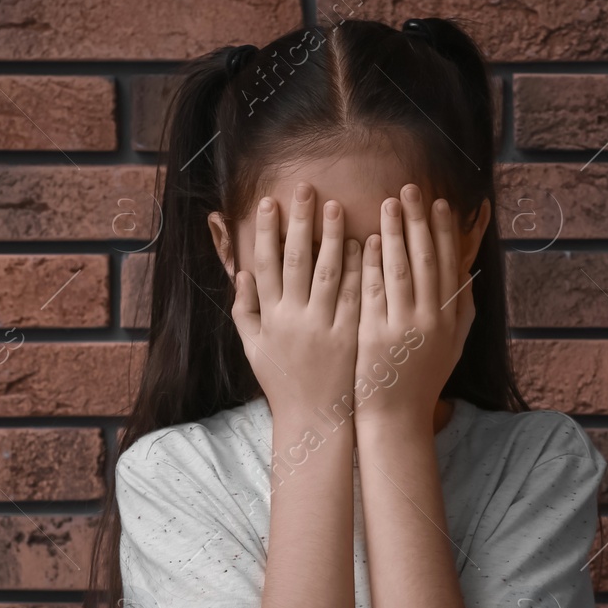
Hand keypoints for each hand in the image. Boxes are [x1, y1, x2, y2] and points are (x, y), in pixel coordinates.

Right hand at [232, 182, 361, 420]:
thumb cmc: (283, 381)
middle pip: (296, 261)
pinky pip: (357, 295)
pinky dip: (361, 268)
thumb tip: (242, 273)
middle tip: (306, 189)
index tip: (272, 201)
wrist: (315, 418)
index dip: (268, 232)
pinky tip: (365, 243)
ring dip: (332, 237)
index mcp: (269, 318)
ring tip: (337, 206)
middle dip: (300, 222)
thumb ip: (245, 310)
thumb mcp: (254, 348)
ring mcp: (324, 327)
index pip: (266, 264)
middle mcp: (294, 319)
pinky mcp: (350, 336)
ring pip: (329, 274)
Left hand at [355, 183, 473, 425]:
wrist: (396, 418)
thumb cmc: (421, 379)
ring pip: (400, 270)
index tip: (439, 203)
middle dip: (419, 221)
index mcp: (451, 319)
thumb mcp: (452, 345)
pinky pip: (374, 291)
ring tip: (388, 203)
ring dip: (395, 233)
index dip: (445, 232)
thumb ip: (461, 309)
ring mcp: (404, 328)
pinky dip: (371, 264)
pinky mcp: (376, 336)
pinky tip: (364, 239)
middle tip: (410, 189)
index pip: (450, 265)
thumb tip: (467, 274)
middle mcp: (432, 320)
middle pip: (427, 260)